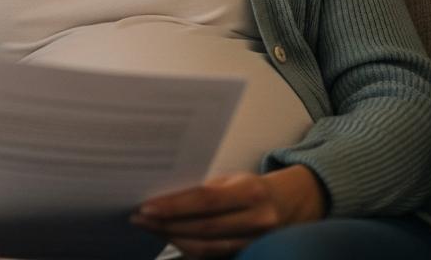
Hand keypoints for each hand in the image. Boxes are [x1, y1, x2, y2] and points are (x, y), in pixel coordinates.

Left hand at [131, 166, 325, 257]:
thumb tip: (163, 196)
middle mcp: (256, 220)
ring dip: (172, 238)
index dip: (174, 206)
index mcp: (251, 192)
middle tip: (139, 218)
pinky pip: (211, 255)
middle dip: (166, 224)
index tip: (146, 206)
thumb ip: (204, 188)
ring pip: (205, 247)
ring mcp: (254, 242)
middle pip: (202, 228)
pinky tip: (168, 237)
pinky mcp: (248, 254)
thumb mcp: (232, 179)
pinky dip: (186, 247)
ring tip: (149, 227)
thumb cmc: (252, 187)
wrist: (291, 204)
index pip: (205, 201)